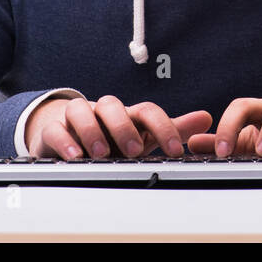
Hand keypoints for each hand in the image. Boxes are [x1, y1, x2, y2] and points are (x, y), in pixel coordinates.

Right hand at [25, 94, 212, 159]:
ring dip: (91, 129)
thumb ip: (172, 128)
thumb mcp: (143, 135)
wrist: (69, 134)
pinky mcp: (54, 130)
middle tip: (134, 150)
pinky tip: (75, 156)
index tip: (174, 150)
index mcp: (127, 113)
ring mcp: (77, 118)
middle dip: (123, 127)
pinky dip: (64, 140)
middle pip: (112, 105)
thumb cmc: (112, 136)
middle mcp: (102, 111)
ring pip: (80, 110)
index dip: (163, 127)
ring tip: (100, 153)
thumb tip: (206, 118)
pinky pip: (56, 129)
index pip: (147, 111)